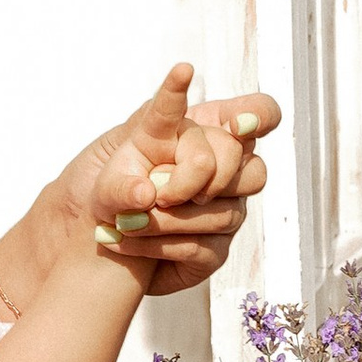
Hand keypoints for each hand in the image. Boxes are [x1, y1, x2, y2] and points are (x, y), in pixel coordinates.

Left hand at [58, 64, 276, 289]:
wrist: (105, 237)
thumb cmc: (114, 189)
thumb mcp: (105, 169)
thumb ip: (122, 177)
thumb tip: (146, 194)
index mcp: (200, 132)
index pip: (253, 113)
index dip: (256, 115)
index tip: (240, 116)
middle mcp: (222, 169)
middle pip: (246, 164)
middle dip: (196, 176)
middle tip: (159, 192)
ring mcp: (225, 210)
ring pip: (225, 212)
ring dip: (168, 219)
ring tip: (126, 221)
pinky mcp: (216, 249)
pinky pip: (201, 247)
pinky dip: (157, 244)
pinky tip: (123, 240)